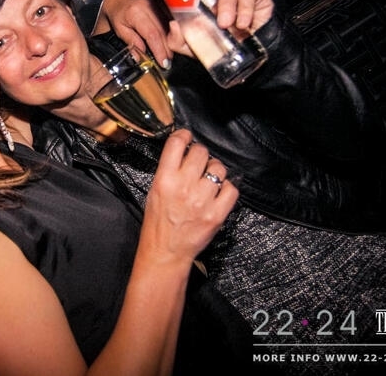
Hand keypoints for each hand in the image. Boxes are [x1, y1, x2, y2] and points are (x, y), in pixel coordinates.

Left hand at [91, 0, 173, 68]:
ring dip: (171, 42)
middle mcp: (149, 4)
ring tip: (168, 55)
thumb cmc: (116, 14)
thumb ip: (130, 42)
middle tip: (167, 63)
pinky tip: (170, 42)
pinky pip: (170, 19)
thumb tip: (140, 57)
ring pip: (169, 26)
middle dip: (167, 49)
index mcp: (136, 12)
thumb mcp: (119, 30)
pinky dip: (172, 32)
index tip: (163, 62)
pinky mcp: (163, 1)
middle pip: (163, 31)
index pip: (152, 34)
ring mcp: (157, 1)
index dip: (159, 50)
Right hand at [140, 129, 237, 262]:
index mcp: (164, 179)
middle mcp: (184, 186)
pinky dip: (226, 189)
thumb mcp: (154, 190)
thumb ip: (168, 170)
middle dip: (201, 155)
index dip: (185, 136)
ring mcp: (202, 200)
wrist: (166, 251)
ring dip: (215, 171)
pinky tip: (217, 193)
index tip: (187, 137)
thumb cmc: (158, 222)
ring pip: (219, 168)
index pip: (177, 143)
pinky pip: (231, 189)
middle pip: (201, 152)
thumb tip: (184, 151)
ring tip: (208, 180)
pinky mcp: (217, 213)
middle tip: (198, 163)